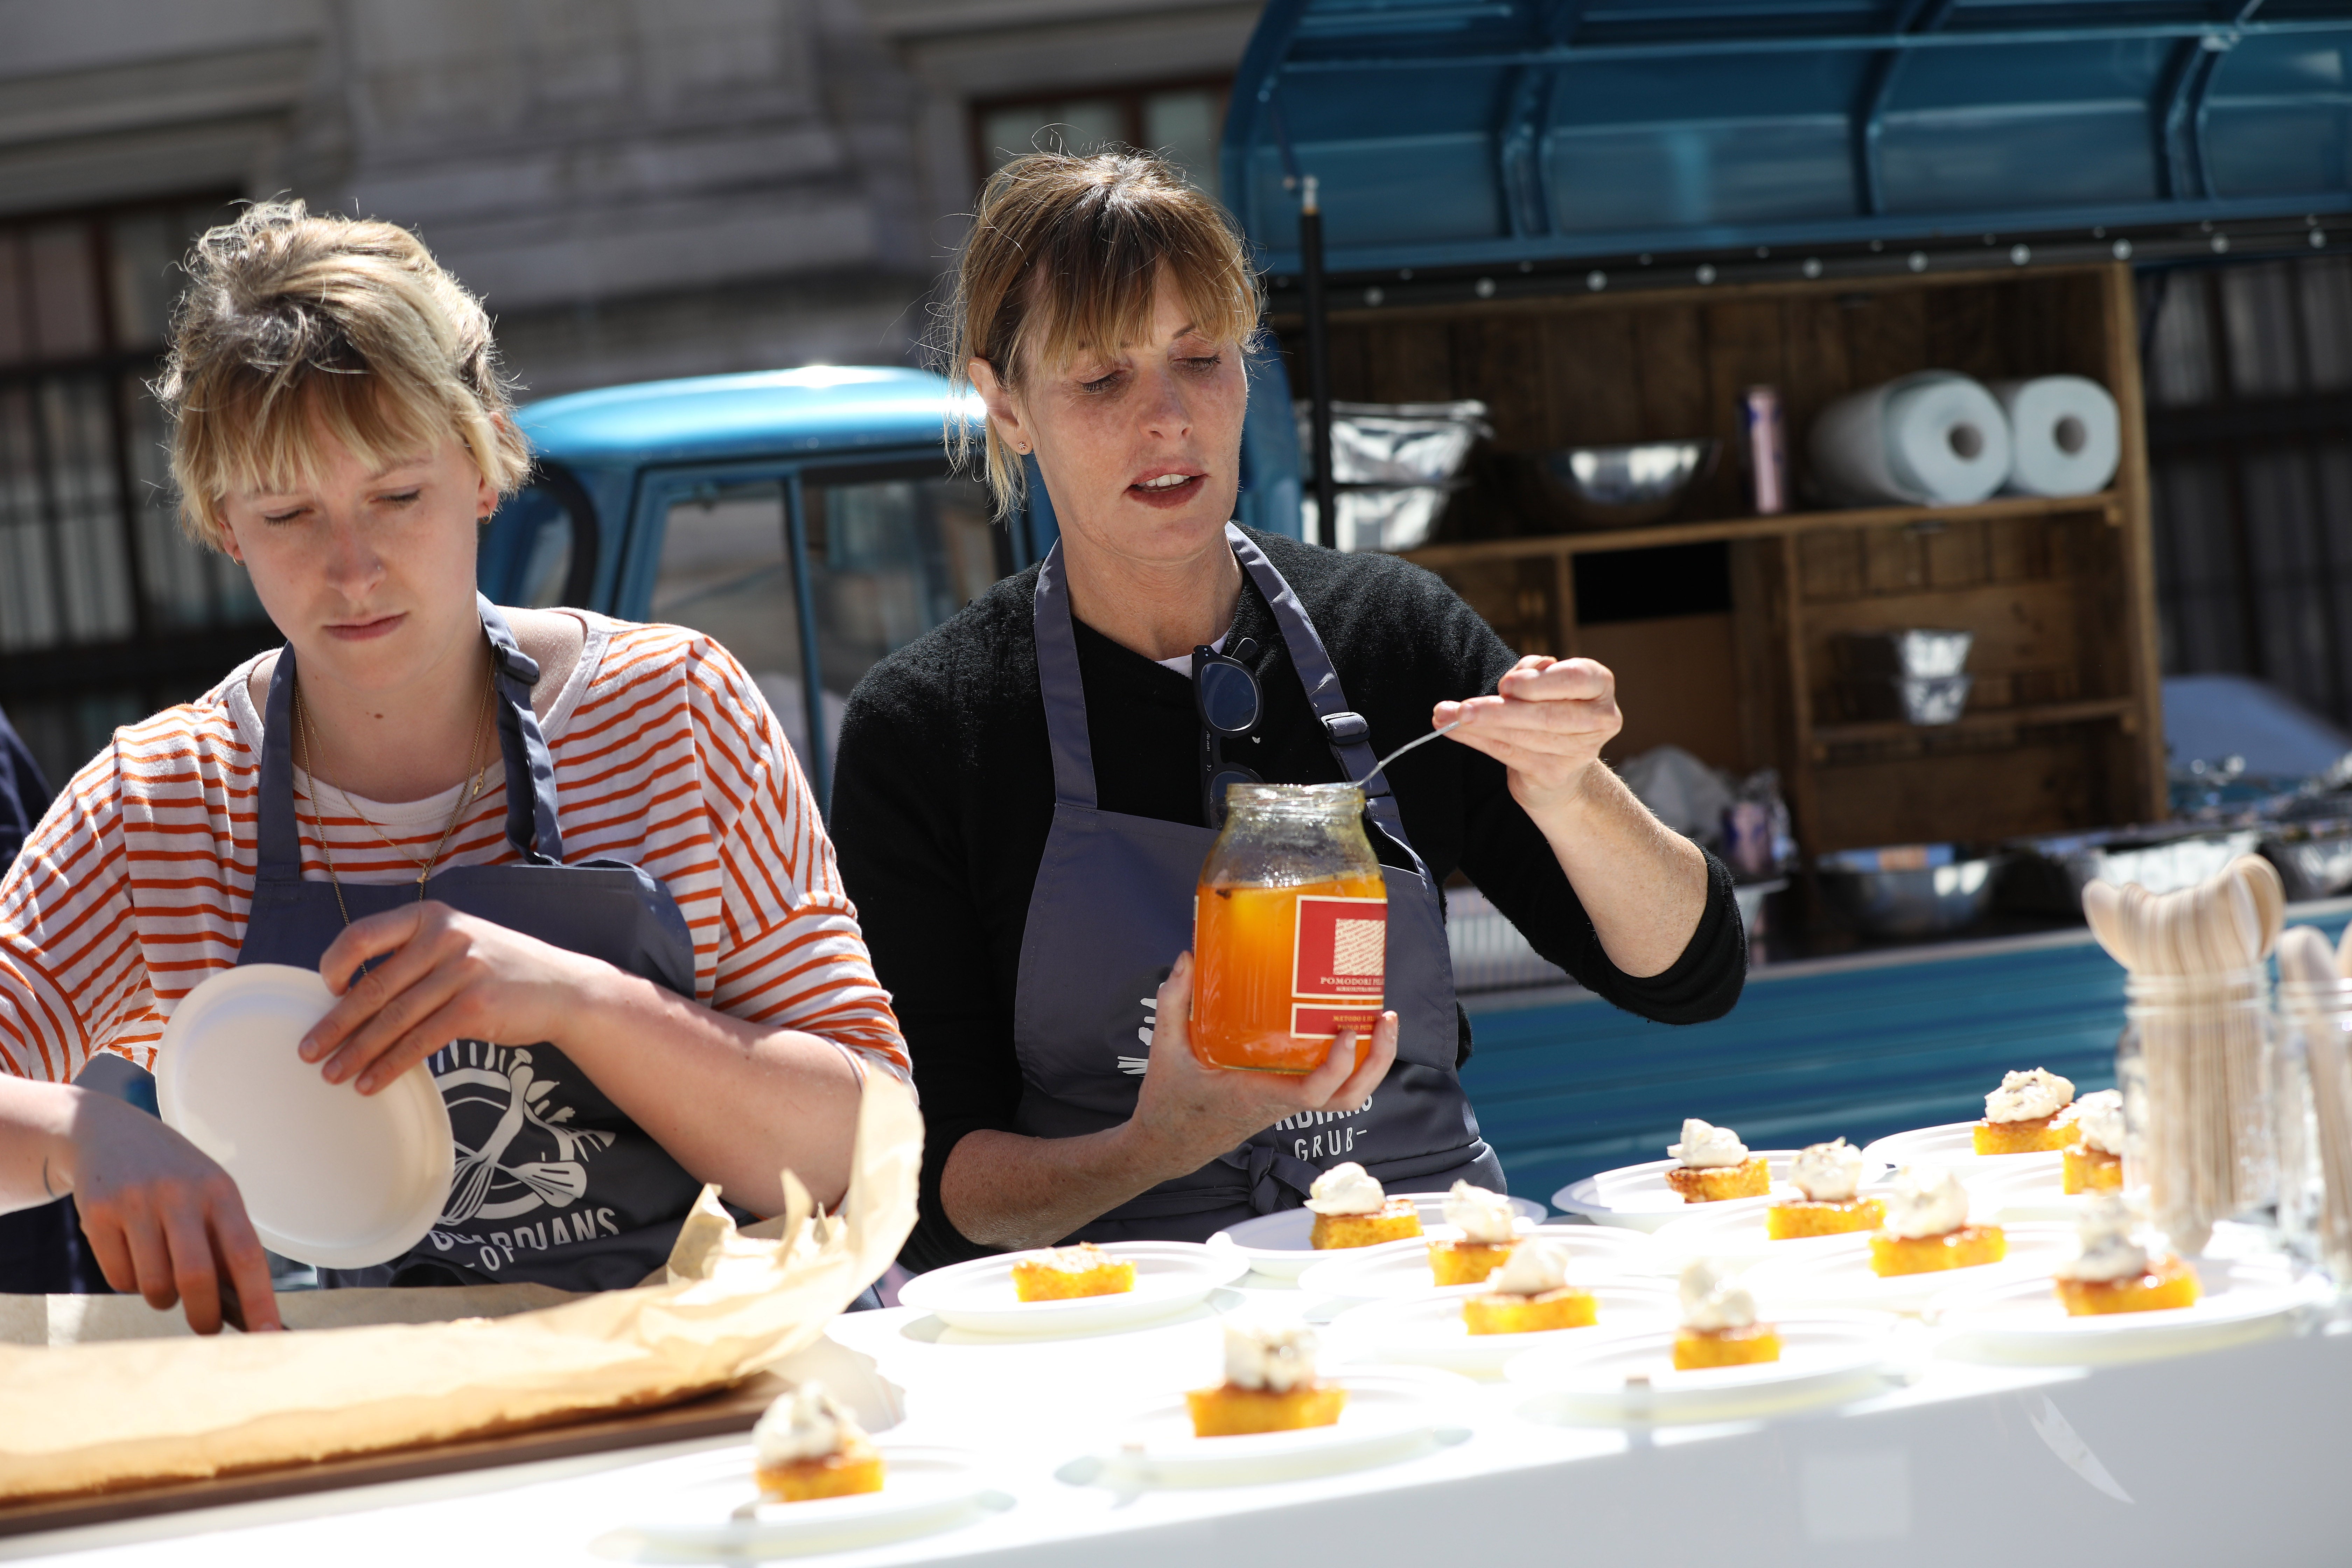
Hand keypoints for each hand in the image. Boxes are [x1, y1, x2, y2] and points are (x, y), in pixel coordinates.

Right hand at [68, 1091, 281, 1333]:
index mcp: (221, 1191)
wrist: (111, 1133)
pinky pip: (119, 1278)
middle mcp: (181, 1193)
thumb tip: (243, 1310)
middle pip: (196, 1278)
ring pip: (154, 1285)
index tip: (269, 1335)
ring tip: (164, 1278)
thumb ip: (223, 1243)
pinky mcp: (99, 1212)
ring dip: (163, 1298)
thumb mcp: (209, 1195)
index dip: (260, 1299)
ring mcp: (138, 1201)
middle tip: (207, 1327)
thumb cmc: (175, 1179)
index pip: (246, 1254)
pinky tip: (134, 1256)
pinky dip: (130, 1283)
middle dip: (204, 1317)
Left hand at [301, 901, 606, 1093]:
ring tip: (333, 1074)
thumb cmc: (502, 970)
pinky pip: (420, 1041)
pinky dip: (391, 1065)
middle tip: (308, 1051)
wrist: (564, 989)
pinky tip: (372, 1082)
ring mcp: (462, 971)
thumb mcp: (460, 942)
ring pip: (393, 1019)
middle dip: (335, 1024)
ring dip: (358, 1052)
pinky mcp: (475, 1008)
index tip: (325, 992)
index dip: (334, 965)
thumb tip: (354, 993)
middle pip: (373, 986)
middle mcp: (445, 938)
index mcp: (431, 916)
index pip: (362, 935)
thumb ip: (415, 954)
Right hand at [1123, 951, 1396, 1176]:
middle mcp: (1280, 1102)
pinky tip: (1347, 1030)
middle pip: (1347, 1098)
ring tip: (1379, 1022)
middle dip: (1376, 1062)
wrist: (1167, 1145)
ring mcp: (1286, 1103)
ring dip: (1371, 1064)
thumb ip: (1174, 1003)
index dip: (1338, 1066)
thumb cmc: (1169, 1103)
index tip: (1347, 1031)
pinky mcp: (1285, 1099)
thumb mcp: (1165, 1051)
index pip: (1313, 1093)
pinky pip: (1329, 1087)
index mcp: (1257, 1095)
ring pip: (1345, 1096)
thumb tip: (1188, 958)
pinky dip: (1349, 1063)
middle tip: (1385, 1018)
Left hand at [1438, 655, 1621, 819]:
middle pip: (1545, 715)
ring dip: (1477, 727)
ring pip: (1521, 737)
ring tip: (1443, 716)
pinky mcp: (1554, 774)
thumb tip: (1510, 683)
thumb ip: (1530, 674)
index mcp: (1599, 686)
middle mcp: (1599, 719)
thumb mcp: (1544, 681)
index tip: (1505, 685)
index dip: (1538, 683)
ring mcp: (1579, 751)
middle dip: (1497, 712)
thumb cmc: (1548, 707)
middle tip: (1461, 709)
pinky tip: (1453, 731)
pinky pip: (1508, 754)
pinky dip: (1476, 740)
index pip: (1576, 678)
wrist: (1561, 766)